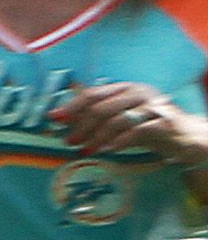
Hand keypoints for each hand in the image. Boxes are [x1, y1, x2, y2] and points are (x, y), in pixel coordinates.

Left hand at [55, 82, 207, 168]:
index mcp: (125, 88)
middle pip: (101, 108)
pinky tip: (106, 151)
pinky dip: (118, 142)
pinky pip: (135, 132)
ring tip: (84, 149)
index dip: (71, 106)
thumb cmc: (147, 127)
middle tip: (68, 141)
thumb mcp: (121, 119)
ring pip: (116, 120)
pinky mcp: (164, 123)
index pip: (92, 93)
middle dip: (81, 126)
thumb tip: (63, 120)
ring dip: (96, 137)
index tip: (53, 119)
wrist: (185, 136)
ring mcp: (153, 106)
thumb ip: (96, 116)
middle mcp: (139, 92)